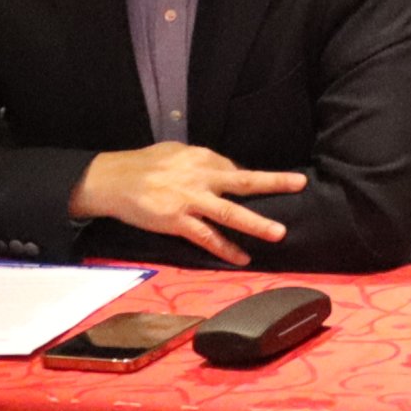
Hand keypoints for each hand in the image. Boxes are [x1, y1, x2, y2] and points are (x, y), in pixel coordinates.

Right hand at [70, 143, 307, 268]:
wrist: (111, 180)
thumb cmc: (142, 165)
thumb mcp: (175, 152)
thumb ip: (200, 160)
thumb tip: (223, 169)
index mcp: (201, 157)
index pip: (234, 169)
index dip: (251, 181)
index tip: (267, 187)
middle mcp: (200, 177)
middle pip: (243, 181)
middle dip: (273, 183)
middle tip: (299, 184)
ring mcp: (189, 200)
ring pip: (230, 212)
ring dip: (256, 223)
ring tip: (279, 233)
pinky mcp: (176, 221)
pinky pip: (206, 237)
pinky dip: (225, 249)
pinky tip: (242, 258)